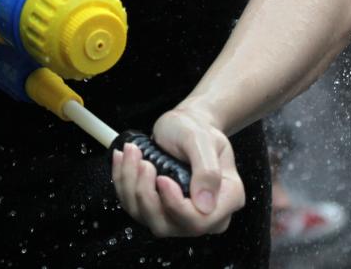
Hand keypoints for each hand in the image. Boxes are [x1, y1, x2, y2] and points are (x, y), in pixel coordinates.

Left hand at [112, 105, 244, 237]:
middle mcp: (205, 214)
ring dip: (131, 185)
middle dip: (147, 194)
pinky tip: (123, 159)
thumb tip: (205, 204)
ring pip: (146, 217)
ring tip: (132, 152)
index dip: (176, 205)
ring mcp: (179, 215)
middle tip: (143, 162)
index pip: (200, 221)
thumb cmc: (195, 128)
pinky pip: (133, 207)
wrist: (182, 125)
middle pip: (169, 225)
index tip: (162, 178)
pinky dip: (123, 182)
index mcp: (227, 199)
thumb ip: (207, 170)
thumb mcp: (203, 140)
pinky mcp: (157, 209)